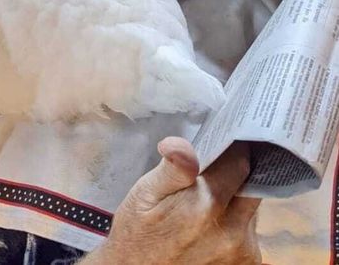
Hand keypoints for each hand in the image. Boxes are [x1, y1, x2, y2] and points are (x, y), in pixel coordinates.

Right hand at [82, 138, 260, 264]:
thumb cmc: (138, 233)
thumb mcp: (144, 194)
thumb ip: (171, 170)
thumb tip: (181, 144)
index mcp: (206, 205)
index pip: (239, 160)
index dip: (230, 146)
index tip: (220, 139)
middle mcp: (233, 230)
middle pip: (252, 183)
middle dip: (236, 171)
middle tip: (212, 167)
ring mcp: (243, 252)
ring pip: (251, 206)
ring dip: (235, 197)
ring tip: (206, 198)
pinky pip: (249, 230)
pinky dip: (235, 220)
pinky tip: (210, 223)